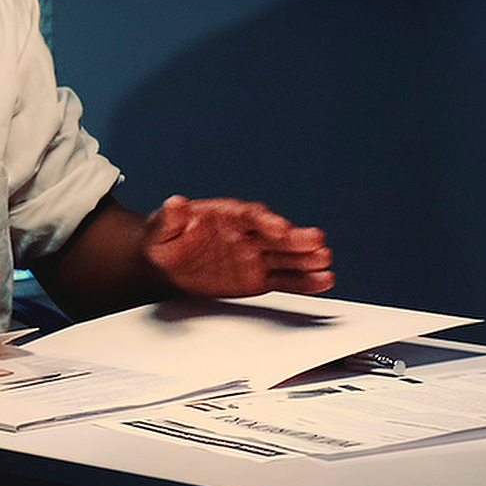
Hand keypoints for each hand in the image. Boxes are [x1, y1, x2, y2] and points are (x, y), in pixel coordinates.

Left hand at [142, 197, 333, 297]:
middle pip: (276, 236)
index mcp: (228, 216)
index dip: (267, 222)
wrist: (163, 264)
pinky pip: (284, 280)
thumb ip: (171, 217)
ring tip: (325, 263)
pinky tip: (322, 281)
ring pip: (285, 258)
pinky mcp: (257, 278)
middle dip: (296, 240)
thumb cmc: (164, 239)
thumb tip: (176, 203)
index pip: (252, 216)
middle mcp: (247, 234)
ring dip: (306, 260)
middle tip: (317, 242)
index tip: (280, 229)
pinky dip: (303, 281)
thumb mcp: (160, 226)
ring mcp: (255, 256)